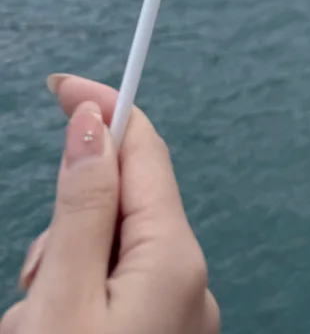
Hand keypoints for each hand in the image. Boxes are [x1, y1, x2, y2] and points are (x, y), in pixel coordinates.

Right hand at [1, 75, 218, 333]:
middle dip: (65, 231)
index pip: (143, 151)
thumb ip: (79, 208)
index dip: (104, 110)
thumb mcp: (63, 299)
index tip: (60, 86)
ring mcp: (178, 316)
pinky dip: (73, 309)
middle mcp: (190, 281)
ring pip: (106, 257)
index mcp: (176, 257)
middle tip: (32, 286)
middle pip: (119, 208)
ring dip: (61, 280)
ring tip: (35, 328)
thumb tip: (93, 121)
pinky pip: (112, 298)